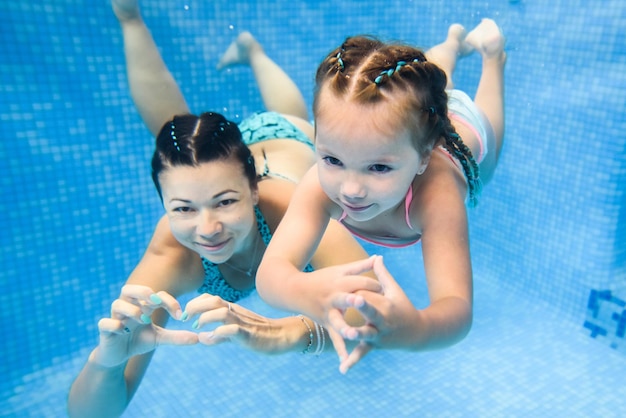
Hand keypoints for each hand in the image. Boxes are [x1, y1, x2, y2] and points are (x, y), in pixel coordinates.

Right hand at [91, 285, 197, 367]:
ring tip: (144, 321)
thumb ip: (176, 337)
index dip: (169, 301)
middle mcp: (128, 308)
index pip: (156, 294)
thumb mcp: (159, 339)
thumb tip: (197, 339)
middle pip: (130, 289)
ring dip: (132, 310)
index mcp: (142, 306)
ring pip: (117, 303)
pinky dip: (114, 324)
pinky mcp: (105, 331)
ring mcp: (115, 318)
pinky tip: (124, 331)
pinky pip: (104, 322)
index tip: (180, 315)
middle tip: (156, 302)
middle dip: (144, 292)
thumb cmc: (138, 341)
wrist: (118, 356)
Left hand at [183, 294, 302, 353]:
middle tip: (184, 318)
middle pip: (213, 300)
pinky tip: (212, 339)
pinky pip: (232, 330)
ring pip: (221, 312)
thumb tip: (202, 338)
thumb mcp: (236, 333)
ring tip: (196, 327)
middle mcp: (236, 312)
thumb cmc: (259, 334)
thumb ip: (219, 334)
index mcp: (232, 309)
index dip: (195, 302)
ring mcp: (243, 322)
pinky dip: (219, 333)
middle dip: (195, 306)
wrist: (283, 335)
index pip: (210, 297)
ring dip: (205, 318)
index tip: (184, 315)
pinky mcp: (249, 334)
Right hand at [294, 256, 381, 369]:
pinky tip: (346, 361)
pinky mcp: (326, 324)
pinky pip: (334, 338)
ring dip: (345, 328)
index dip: (375, 286)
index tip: (386, 289)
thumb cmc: (322, 279)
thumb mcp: (341, 271)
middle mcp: (334, 297)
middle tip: (363, 302)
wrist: (294, 291)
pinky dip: (339, 349)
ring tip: (353, 334)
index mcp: (341, 282)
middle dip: (355, 301)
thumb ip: (361, 266)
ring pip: (338, 321)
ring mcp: (329, 312)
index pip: (362, 283)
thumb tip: (378, 257)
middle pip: (347, 298)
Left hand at [334, 255, 417, 372]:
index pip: (370, 294)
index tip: (350, 280)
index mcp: (386, 304)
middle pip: (371, 310)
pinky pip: (363, 353)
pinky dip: (353, 360)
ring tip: (347, 333)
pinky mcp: (376, 345)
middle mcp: (383, 320)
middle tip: (354, 298)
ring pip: (367, 333)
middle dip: (363, 305)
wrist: (419, 334)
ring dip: (357, 332)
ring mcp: (379, 334)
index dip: (360, 288)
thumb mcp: (395, 291)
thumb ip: (382, 275)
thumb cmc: (404, 307)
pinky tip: (342, 368)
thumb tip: (377, 256)